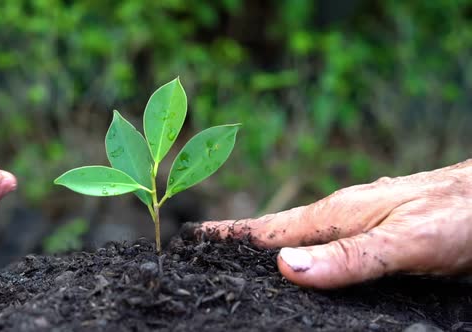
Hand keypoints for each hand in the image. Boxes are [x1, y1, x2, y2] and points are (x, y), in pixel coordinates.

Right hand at [198, 159, 471, 288]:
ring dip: (270, 249)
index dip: (230, 236)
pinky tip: (306, 266)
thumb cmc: (461, 212)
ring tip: (245, 261)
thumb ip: (350, 255)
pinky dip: (304, 255)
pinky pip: (327, 246)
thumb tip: (285, 267)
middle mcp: (342, 216)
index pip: (269, 229)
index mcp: (338, 215)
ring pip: (302, 239)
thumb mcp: (405, 241)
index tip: (194, 240)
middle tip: (208, 255)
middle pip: (279, 233)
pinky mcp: (377, 232)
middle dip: (241, 244)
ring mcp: (359, 222)